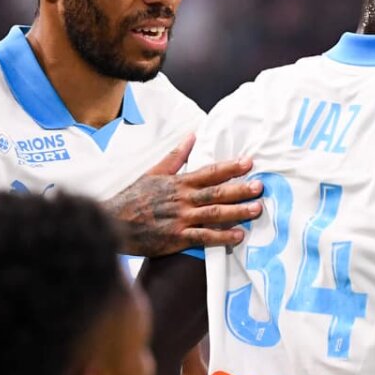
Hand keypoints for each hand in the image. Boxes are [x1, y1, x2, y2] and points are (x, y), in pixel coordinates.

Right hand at [105, 136, 263, 256]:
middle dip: (240, 189)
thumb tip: (192, 136)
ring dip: (238, 211)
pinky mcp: (176, 238)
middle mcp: (182, 199)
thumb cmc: (134, 198)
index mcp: (178, 183)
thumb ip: (175, 157)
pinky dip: (222, 237)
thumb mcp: (153, 173)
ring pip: (214, 214)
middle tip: (260, 187)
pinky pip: (203, 237)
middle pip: (216, 192)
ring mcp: (180, 219)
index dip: (230, 167)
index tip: (249, 162)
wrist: (113, 222)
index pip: (209, 172)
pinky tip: (239, 235)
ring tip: (257, 209)